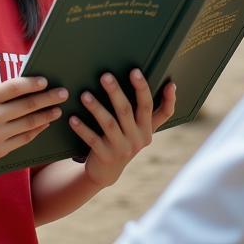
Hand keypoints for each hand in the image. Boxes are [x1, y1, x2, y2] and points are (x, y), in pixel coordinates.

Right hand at [0, 77, 66, 168]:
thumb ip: (0, 91)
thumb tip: (27, 83)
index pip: (14, 87)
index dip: (32, 83)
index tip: (46, 81)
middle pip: (27, 105)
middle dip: (48, 98)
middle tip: (63, 93)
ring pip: (29, 123)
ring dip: (47, 115)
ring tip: (57, 110)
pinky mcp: (0, 150)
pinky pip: (24, 138)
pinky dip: (37, 130)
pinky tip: (45, 124)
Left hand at [70, 70, 176, 188]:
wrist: (107, 171)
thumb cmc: (124, 139)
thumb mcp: (140, 127)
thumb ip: (150, 109)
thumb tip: (171, 84)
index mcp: (147, 128)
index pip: (154, 108)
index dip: (150, 91)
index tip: (138, 72)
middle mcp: (138, 138)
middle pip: (127, 111)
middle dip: (116, 92)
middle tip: (105, 76)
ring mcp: (122, 149)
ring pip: (109, 124)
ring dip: (96, 108)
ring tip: (85, 95)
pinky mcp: (106, 156)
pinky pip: (93, 140)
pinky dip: (83, 128)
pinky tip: (73, 118)